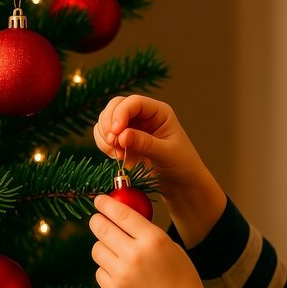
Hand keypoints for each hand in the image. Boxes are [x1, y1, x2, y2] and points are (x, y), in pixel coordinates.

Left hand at [89, 194, 218, 287]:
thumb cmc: (180, 277)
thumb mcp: (170, 246)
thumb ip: (146, 233)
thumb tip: (121, 218)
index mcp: (152, 239)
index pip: (121, 214)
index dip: (106, 204)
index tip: (99, 200)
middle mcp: (134, 254)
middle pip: (101, 228)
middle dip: (97, 221)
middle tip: (98, 221)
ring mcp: (122, 273)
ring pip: (97, 250)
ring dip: (103, 247)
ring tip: (116, 253)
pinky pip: (99, 271)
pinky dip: (106, 269)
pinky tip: (120, 273)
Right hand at [93, 95, 225, 246]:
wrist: (181, 185)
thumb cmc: (182, 166)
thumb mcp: (167, 154)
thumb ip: (145, 143)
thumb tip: (122, 135)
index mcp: (158, 112)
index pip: (134, 102)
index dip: (121, 113)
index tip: (116, 132)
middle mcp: (143, 116)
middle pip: (115, 106)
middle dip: (109, 123)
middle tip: (113, 142)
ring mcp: (131, 128)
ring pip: (106, 120)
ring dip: (105, 135)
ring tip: (118, 153)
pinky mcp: (123, 143)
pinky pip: (104, 137)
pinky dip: (104, 145)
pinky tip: (117, 156)